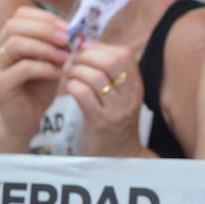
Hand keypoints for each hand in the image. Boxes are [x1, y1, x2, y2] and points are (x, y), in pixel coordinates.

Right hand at [0, 7, 69, 143]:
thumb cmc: (38, 88)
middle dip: (45, 29)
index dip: (45, 17)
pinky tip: (58, 73)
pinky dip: (44, 68)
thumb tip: (74, 30)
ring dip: (45, 47)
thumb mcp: (51, 61)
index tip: (66, 27)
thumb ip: (57, 45)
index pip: (20, 15)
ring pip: (16, 44)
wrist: (26, 120)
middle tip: (66, 40)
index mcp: (7, 40)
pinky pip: (22, 68)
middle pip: (14, 25)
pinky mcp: (0, 86)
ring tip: (64, 57)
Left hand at [65, 42, 144, 156]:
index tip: (84, 51)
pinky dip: (71, 86)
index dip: (100, 47)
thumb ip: (108, 73)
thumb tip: (85, 46)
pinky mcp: (100, 121)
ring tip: (69, 76)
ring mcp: (117, 109)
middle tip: (73, 61)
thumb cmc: (113, 122)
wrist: (119, 157)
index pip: (123, 54)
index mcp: (136, 85)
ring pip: (95, 76)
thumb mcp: (120, 96)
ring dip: (75, 71)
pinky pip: (83, 94)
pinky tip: (68, 89)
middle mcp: (130, 96)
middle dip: (86, 56)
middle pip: (111, 61)